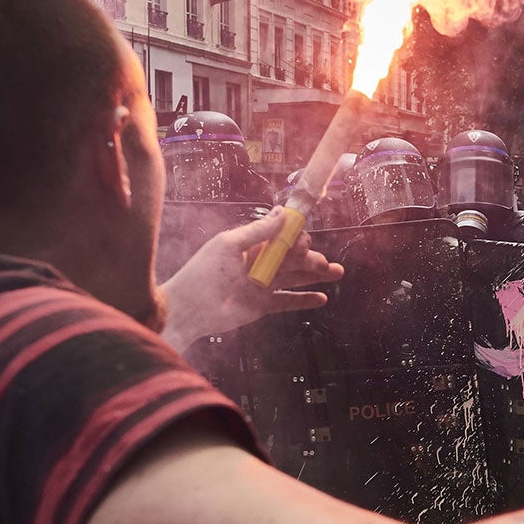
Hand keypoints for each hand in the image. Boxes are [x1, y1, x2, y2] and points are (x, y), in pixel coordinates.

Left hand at [160, 212, 342, 346]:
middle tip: (325, 263)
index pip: (280, 237)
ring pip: (294, 278)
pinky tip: (321, 298)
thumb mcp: (230, 246)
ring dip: (315, 275)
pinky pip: (287, 301)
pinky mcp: (261, 306)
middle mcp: (257, 263)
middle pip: (291, 257)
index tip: (304, 242)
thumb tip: (283, 212)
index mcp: (249, 244)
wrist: (187, 310)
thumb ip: (259, 231)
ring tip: (336, 273)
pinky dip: (304, 300)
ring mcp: (260, 285)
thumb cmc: (202, 274)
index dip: (295, 238)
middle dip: (310, 258)